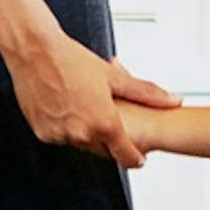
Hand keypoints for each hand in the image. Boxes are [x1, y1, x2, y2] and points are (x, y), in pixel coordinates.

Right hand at [12, 36, 177, 166]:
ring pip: (81, 143)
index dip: (136, 158)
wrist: (35, 51)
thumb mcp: (113, 76)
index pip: (126, 156)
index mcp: (103, 122)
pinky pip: (60, 137)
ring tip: (83, 105)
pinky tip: (66, 106)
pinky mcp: (43, 132)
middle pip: (103, 151)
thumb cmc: (71, 60)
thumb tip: (174, 100)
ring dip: (86, 133)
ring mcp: (60, 135)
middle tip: (106, 118)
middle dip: (109, 140)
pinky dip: (66, 128)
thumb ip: (146, 93)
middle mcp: (81, 134)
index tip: (139, 158)